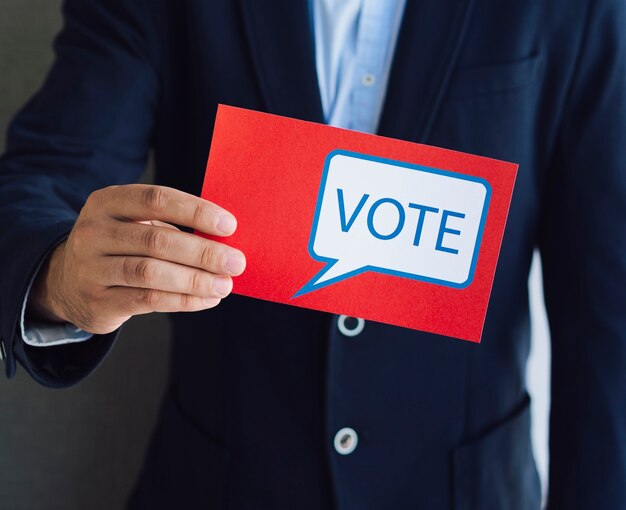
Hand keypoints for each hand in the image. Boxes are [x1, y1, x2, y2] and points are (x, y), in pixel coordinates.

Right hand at [28, 184, 245, 333]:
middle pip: (157, 240)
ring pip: (152, 273)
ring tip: (225, 285)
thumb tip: (226, 241)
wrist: (68, 282)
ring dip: (196, 280)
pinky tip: (207, 299)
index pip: (156, 199)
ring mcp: (91, 268)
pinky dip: (184, 300)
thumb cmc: (120, 246)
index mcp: (107, 202)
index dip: (195, 211)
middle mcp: (94, 232)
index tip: (229, 225)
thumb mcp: (135, 225)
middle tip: (236, 262)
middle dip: (203, 252)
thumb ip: (172, 227)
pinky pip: (148, 300)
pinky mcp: (97, 301)